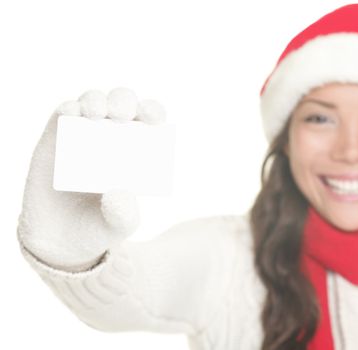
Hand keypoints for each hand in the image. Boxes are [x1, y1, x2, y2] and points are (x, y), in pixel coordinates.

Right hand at [17, 87, 165, 270]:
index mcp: (135, 150)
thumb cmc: (99, 227)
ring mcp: (82, 135)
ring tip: (96, 113)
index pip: (148, 121)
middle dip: (123, 101)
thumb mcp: (119, 227)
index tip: (153, 118)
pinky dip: (68, 109)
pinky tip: (72, 112)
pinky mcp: (55, 139)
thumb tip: (119, 192)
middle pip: (120, 105)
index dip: (152, 111)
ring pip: (92, 103)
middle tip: (121, 115)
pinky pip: (62, 115)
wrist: (60, 241)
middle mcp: (110, 137)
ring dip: (96, 100)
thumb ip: (124, 215)